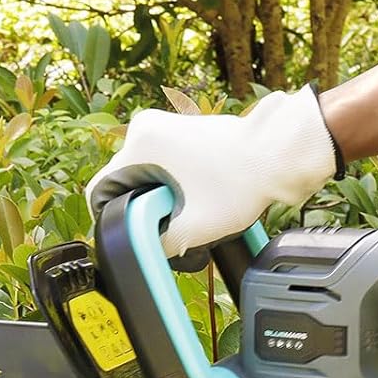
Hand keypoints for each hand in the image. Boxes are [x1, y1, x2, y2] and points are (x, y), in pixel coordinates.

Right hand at [85, 86, 338, 257]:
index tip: (130, 234)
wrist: (278, 154)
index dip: (109, 219)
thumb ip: (157, 244)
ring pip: (143, 172)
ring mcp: (164, 124)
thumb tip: (141, 252)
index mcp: (140, 145)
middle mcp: (145, 127)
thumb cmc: (241, 183)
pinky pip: (161, 161)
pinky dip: (171, 180)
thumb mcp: (193, 228)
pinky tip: (196, 194)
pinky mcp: (181, 129)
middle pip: (122, 180)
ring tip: (187, 209)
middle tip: (169, 224)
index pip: (99, 188)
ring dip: (156, 194)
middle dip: (139, 206)